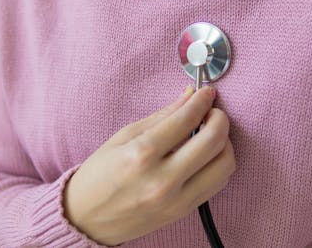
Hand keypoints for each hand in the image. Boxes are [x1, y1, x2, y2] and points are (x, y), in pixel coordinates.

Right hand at [63, 85, 235, 245]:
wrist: (87, 218)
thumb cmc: (99, 175)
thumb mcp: (123, 137)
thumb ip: (161, 116)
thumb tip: (189, 96)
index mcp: (140, 155)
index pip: (186, 120)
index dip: (201, 100)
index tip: (206, 92)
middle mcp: (162, 180)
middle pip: (214, 141)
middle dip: (219, 118)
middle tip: (212, 111)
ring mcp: (176, 200)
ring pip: (224, 164)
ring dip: (224, 142)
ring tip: (210, 134)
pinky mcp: (184, 211)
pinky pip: (218, 183)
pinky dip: (218, 163)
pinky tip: (205, 154)